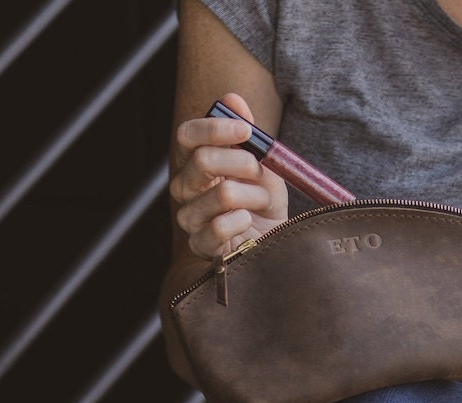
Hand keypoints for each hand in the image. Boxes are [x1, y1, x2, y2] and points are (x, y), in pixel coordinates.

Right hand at [169, 93, 287, 258]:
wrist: (276, 241)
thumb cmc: (264, 200)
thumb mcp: (263, 163)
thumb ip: (247, 134)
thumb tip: (232, 98)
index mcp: (195, 162)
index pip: (187, 136)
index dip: (214, 128)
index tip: (246, 130)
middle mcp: (185, 188)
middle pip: (203, 161)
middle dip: (243, 163)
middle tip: (260, 171)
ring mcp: (189, 217)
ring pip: (222, 193)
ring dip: (255, 196)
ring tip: (262, 202)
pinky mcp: (200, 245)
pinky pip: (220, 226)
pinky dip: (245, 222)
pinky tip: (249, 223)